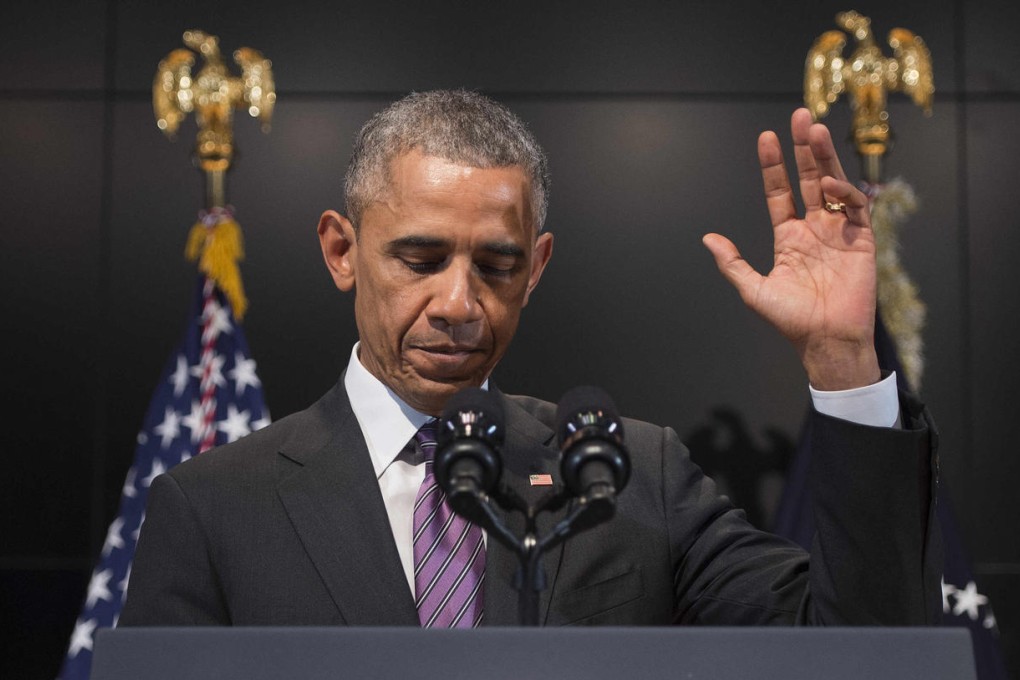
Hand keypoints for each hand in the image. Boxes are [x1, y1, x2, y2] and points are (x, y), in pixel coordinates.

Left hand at [702, 108, 879, 390]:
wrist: (826, 340)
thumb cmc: (791, 319)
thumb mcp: (753, 290)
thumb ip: (732, 263)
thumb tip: (707, 238)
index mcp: (788, 237)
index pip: (780, 192)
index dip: (774, 166)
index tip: (766, 138)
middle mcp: (814, 229)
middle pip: (809, 179)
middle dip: (804, 149)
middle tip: (800, 116)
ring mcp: (838, 232)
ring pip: (834, 184)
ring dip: (826, 158)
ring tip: (816, 130)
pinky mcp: (862, 240)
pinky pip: (856, 208)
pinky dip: (846, 192)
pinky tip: (832, 184)